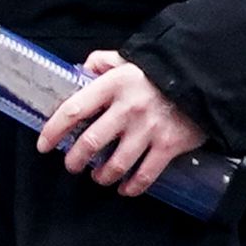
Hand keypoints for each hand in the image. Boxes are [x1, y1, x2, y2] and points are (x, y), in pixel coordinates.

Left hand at [37, 51, 205, 196]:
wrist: (202, 77)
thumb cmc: (159, 69)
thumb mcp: (127, 57)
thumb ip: (101, 61)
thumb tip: (81, 70)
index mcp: (112, 85)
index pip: (73, 110)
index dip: (53, 130)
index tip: (44, 145)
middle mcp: (127, 109)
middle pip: (90, 143)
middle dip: (75, 160)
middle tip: (72, 165)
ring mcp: (148, 130)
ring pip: (115, 164)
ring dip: (101, 176)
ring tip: (98, 177)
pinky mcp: (168, 146)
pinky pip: (145, 175)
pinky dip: (132, 187)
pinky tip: (124, 188)